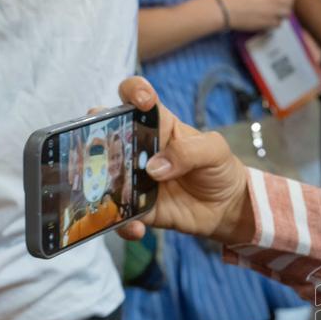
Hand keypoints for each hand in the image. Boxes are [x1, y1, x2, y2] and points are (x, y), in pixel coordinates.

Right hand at [113, 77, 252, 244]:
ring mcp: (133, 177)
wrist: (226, 207)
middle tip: (103, 149)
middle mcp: (137, 147)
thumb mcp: (215, 151)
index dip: (133, 92)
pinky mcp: (137, 206)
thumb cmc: (219, 169)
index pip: (136, 97)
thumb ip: (189, 152)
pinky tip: (135, 227)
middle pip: (103, 133)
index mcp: (158, 124)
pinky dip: (122, 223)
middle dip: (94, 136)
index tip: (140, 100)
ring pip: (102, 175)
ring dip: (98, 183)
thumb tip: (154, 168)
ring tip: (107, 192)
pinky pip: (119, 214)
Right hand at [219, 0, 294, 31]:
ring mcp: (274, 12)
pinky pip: (278, 23)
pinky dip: (274, 22)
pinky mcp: (269, 23)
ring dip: (281, 13)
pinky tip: (266, 20)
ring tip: (272, 13)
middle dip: (285, 3)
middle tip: (278, 6)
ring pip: (286, 13)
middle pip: (290, 2)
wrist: (227, 9)